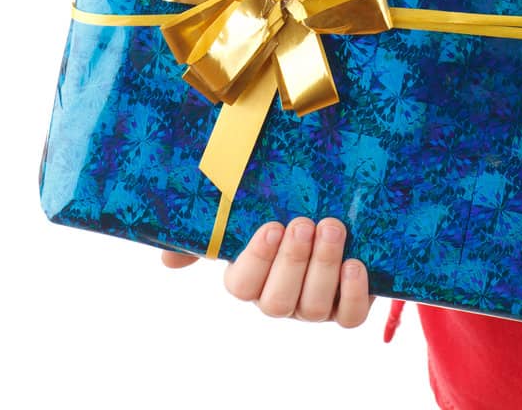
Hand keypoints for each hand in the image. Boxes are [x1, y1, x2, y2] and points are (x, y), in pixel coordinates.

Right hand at [161, 217, 373, 324]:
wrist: (335, 207)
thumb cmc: (282, 206)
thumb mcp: (246, 209)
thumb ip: (209, 229)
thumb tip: (167, 258)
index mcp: (250, 277)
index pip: (241, 285)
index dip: (256, 260)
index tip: (270, 226)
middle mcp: (279, 297)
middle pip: (276, 302)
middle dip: (292, 261)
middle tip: (304, 223)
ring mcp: (313, 305)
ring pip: (314, 307)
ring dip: (323, 266)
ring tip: (332, 227)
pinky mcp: (348, 304)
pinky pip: (350, 316)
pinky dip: (354, 293)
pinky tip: (354, 263)